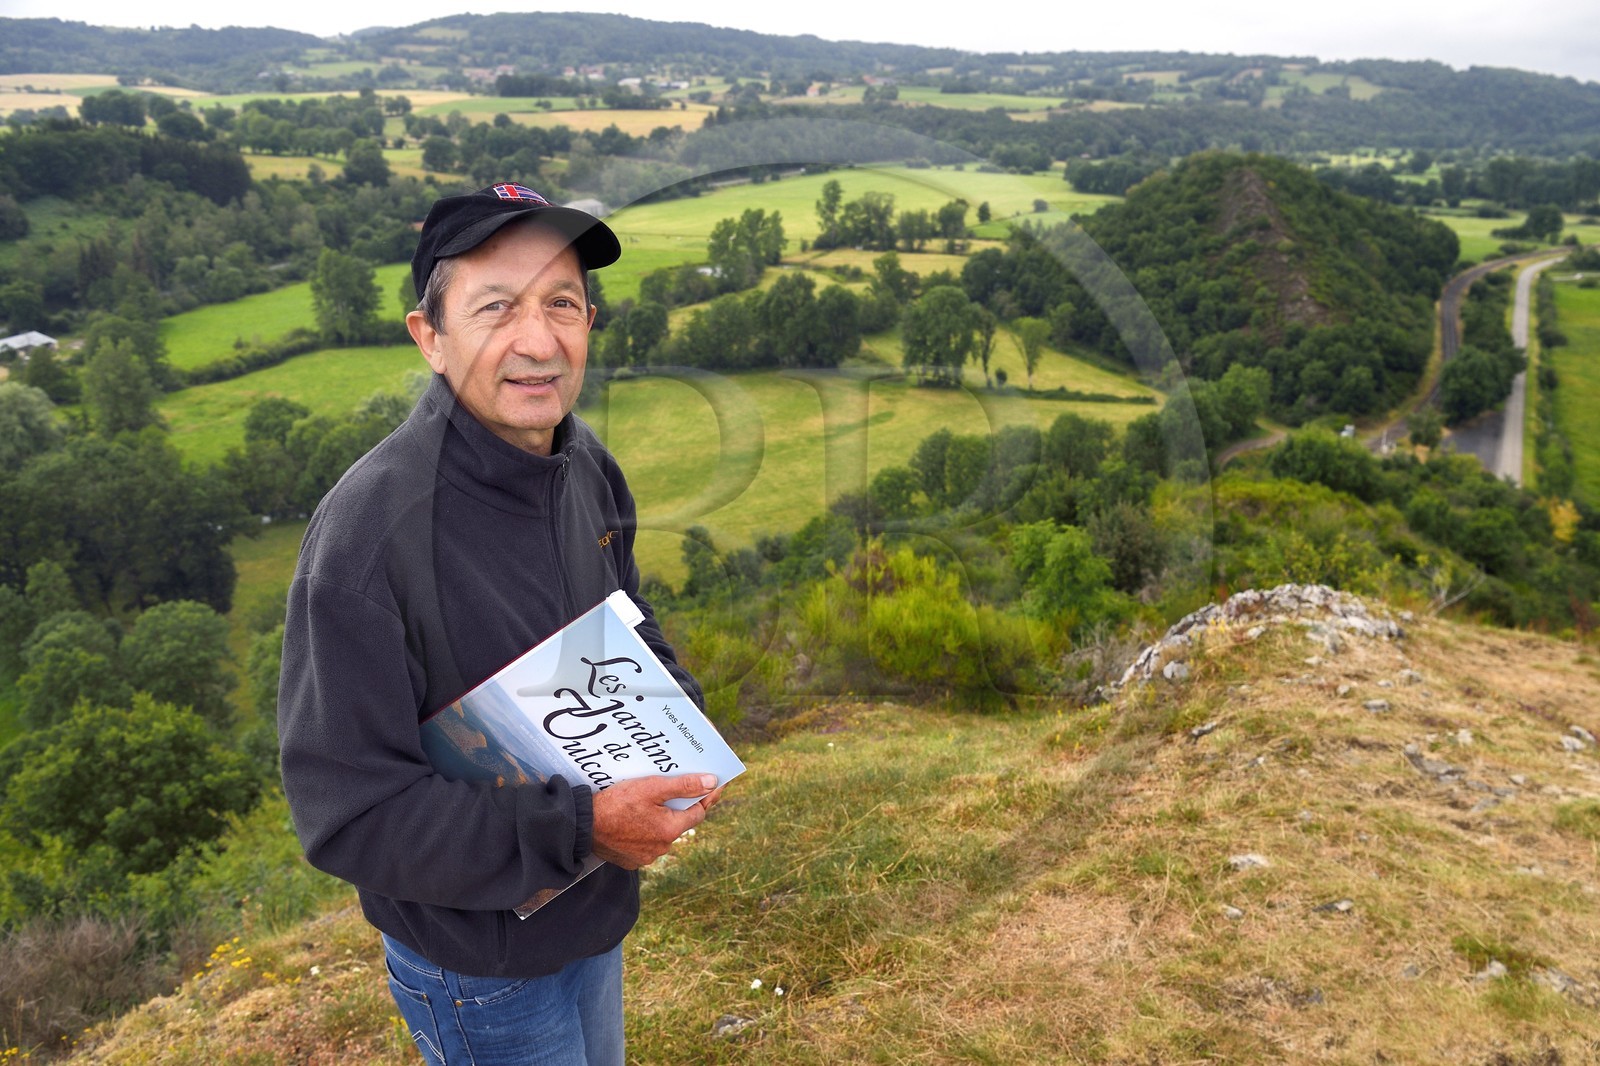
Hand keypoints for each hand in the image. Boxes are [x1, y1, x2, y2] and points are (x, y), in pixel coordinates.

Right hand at [591, 773, 720, 869]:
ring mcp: (646, 856)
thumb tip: (712, 783)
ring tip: (648, 803)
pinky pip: (646, 842)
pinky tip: (635, 818)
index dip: (705, 797)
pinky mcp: (631, 860)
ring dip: (659, 819)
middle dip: (678, 806)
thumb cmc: (615, 804)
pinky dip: (644, 830)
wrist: (581, 826)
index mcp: (670, 830)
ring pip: (661, 833)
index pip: (698, 812)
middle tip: (673, 789)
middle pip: (678, 823)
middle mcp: (662, 848)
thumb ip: (683, 786)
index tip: (714, 785)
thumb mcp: (650, 788)